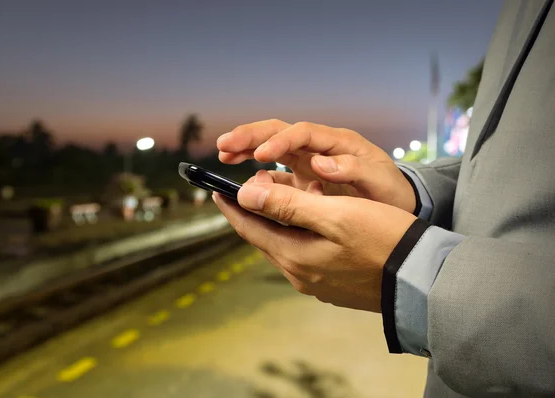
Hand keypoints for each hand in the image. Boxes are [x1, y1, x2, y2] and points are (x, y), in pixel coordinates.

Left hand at [212, 171, 416, 311]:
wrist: (422, 281)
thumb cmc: (383, 241)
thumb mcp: (335, 215)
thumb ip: (287, 205)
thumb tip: (245, 195)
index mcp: (294, 256)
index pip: (250, 228)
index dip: (231, 206)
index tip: (215, 190)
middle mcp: (299, 274)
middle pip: (265, 237)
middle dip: (254, 211)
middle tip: (247, 188)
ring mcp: (317, 283)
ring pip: (285, 244)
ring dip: (279, 221)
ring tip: (281, 198)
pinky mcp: (333, 284)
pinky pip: (304, 254)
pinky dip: (299, 233)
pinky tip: (311, 222)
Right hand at [217, 119, 416, 213]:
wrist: (397, 206)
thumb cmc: (391, 193)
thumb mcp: (380, 181)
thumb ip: (354, 170)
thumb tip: (320, 164)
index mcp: (338, 143)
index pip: (302, 134)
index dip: (279, 141)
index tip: (260, 155)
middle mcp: (319, 148)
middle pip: (279, 132)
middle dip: (250, 136)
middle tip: (224, 145)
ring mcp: (309, 163)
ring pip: (272, 148)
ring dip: (247, 149)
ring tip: (224, 154)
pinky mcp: (304, 181)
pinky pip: (276, 175)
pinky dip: (257, 176)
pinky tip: (243, 184)